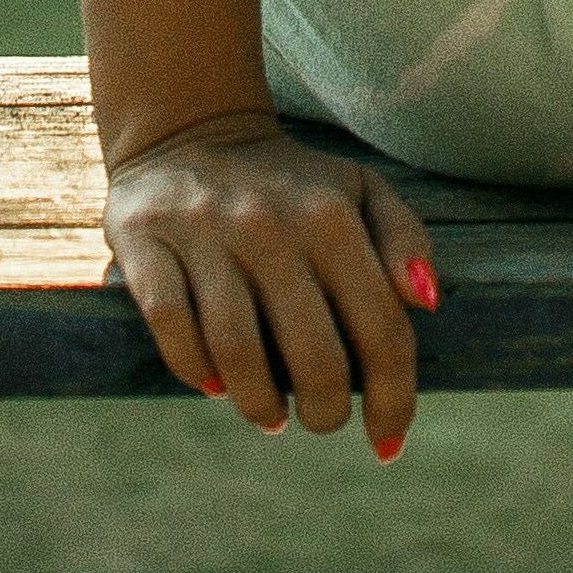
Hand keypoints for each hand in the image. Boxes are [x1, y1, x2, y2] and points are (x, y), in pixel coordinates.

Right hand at [105, 108, 438, 458]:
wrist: (190, 128)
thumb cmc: (291, 183)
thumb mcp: (361, 190)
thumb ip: (406, 241)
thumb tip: (426, 304)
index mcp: (333, 217)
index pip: (381, 330)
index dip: (394, 400)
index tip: (387, 444)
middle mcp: (272, 225)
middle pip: (314, 356)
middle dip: (326, 411)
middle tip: (321, 418)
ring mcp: (206, 234)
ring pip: (238, 353)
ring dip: (260, 404)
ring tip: (270, 414)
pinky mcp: (146, 243)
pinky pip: (172, 327)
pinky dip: (196, 371)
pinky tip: (215, 384)